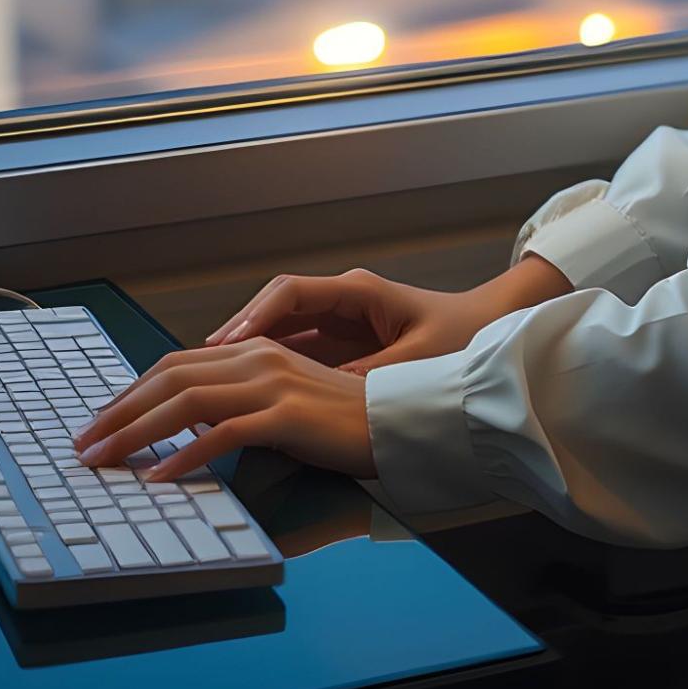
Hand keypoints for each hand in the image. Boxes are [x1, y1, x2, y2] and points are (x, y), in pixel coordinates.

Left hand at [70, 337, 375, 481]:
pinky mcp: (285, 416)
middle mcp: (257, 358)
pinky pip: (222, 434)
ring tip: (104, 460)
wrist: (393, 422)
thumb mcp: (278, 403)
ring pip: (186, 402)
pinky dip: (185, 455)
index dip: (130, 392)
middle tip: (82, 444)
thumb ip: (236, 404)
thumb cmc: (336, 421)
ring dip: (136, 432)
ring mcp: (271, 384)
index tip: (98, 420)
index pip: (174, 365)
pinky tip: (160, 475)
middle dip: (119, 412)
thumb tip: (185, 427)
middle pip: (169, 378)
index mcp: (252, 351)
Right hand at [202, 262, 556, 374]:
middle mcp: (341, 301)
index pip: (290, 294)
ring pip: (278, 332)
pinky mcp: (341, 347)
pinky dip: (266, 369)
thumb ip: (371, 376)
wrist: (491, 332)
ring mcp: (339, 323)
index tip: (226, 344)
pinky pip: (293, 352)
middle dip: (235, 335)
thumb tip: (322, 395)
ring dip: (245, 354)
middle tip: (196, 365)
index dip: (254, 318)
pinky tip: (243, 394)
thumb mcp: (418, 364)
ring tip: (206, 382)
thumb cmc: (462, 340)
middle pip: (273, 310)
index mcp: (357, 293)